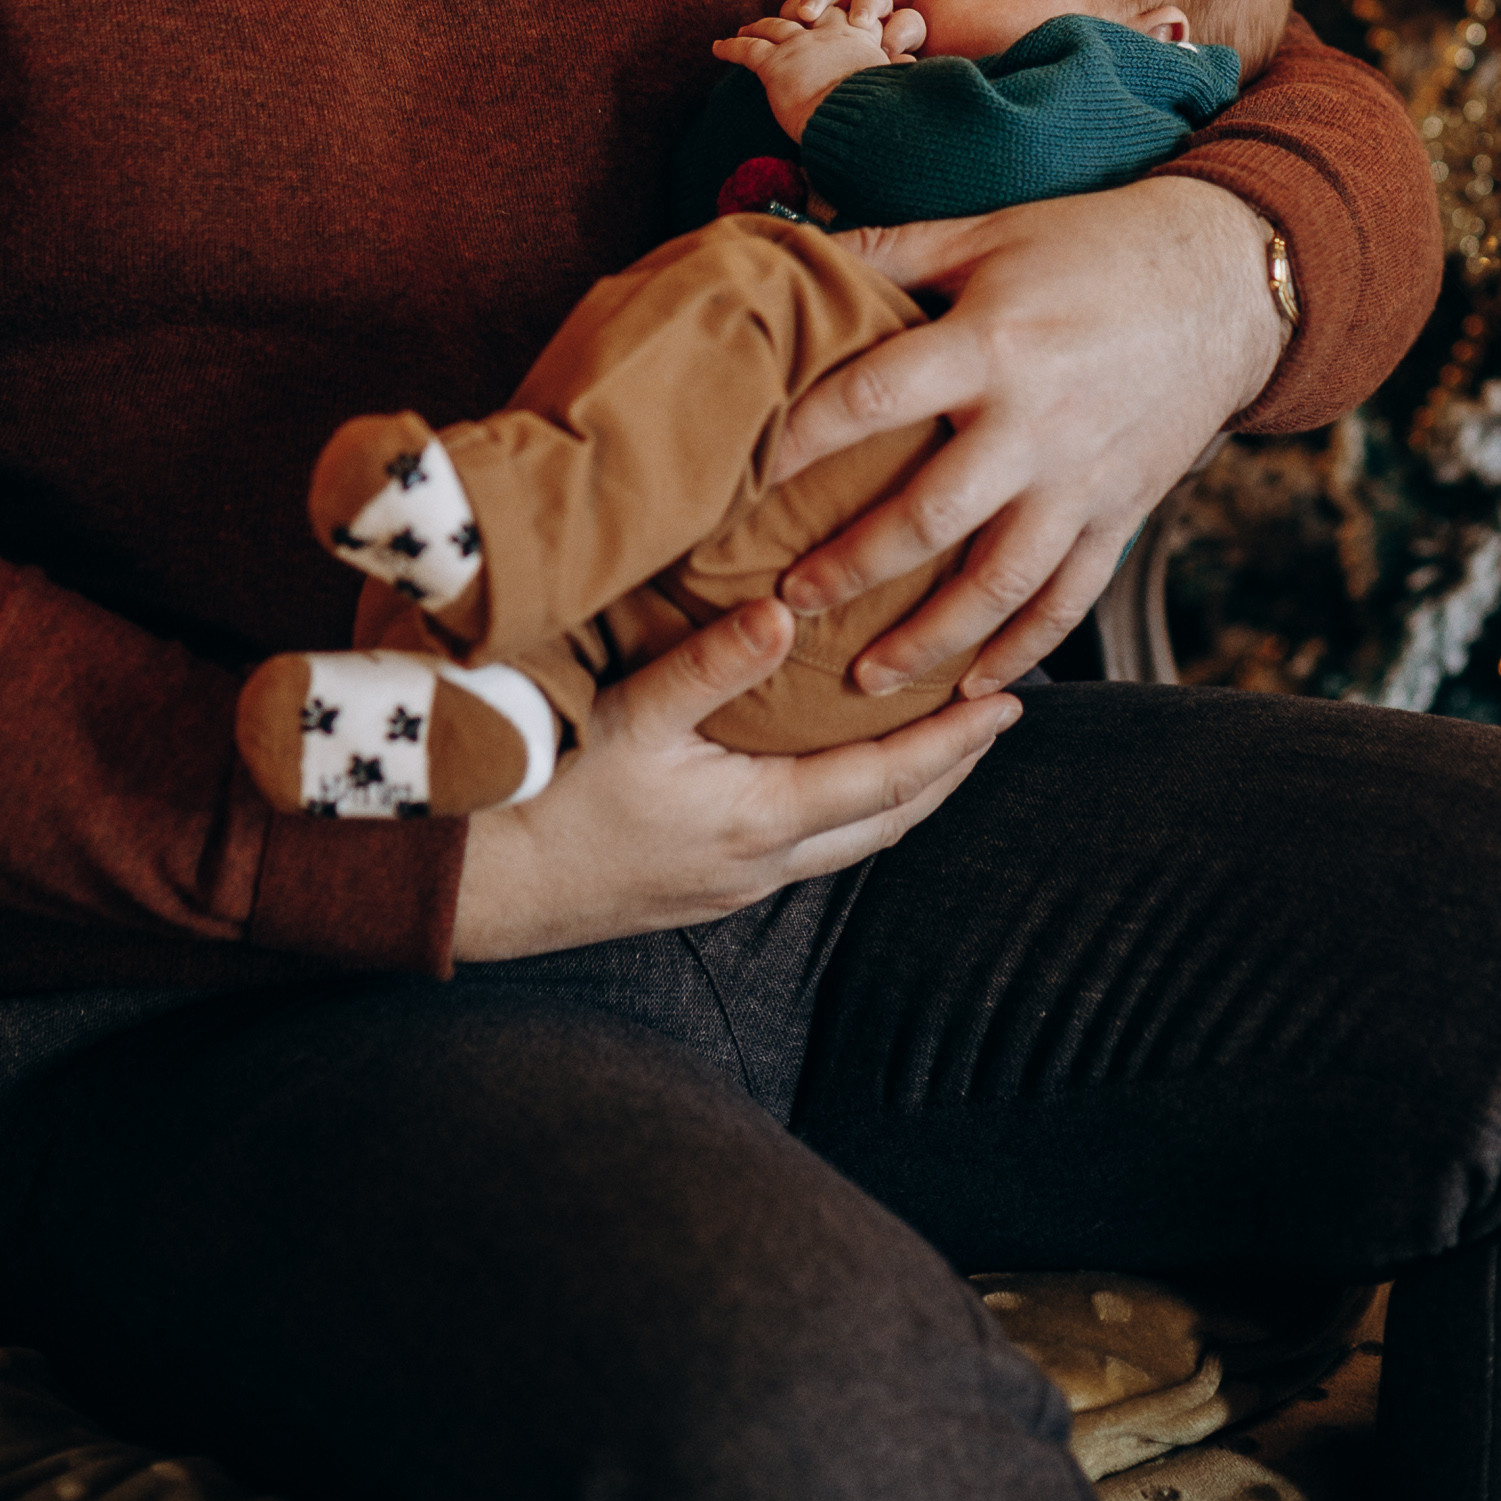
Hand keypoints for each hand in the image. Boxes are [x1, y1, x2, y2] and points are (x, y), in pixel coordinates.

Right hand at [448, 596, 1018, 961]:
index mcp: (761, 819)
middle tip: (995, 717)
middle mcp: (764, 862)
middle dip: (950, 769)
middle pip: (889, 819)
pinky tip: (835, 774)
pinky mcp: (709, 885)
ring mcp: (737, 882)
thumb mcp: (628, 720)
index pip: (890, 781)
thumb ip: (709, 665)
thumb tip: (786, 614)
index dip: (955, 742)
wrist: (490, 886)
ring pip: (851, 838)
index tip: (1009, 702)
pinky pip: (809, 845)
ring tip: (936, 741)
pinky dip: (849, 805)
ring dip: (903, 791)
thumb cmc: (550, 798)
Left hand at [712, 0, 927, 142]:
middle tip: (789, 15)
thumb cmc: (884, 109)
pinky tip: (717, 47)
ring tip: (746, 29)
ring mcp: (801, 44)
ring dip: (759, 25)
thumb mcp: (900, 84)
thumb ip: (900, 69)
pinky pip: (747, 49)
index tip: (837, 18)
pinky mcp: (776, 63)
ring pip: (775, 24)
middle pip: (814, 5)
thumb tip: (908, 63)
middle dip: (799, 6)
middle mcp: (831, 32)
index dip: (841, 11)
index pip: (853, 11)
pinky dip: (730, 47)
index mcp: (864, 38)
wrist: (861, 120)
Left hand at [771, 177, 1283, 695]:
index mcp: (989, 344)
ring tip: (863, 678)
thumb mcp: (987, 233)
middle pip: (927, 516)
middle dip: (850, 568)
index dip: (801, 440)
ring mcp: (1082, 481)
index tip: (738, 476)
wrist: (1224, 282)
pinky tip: (973, 686)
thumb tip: (788, 247)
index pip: (873, 398)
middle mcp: (1034, 423)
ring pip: (998, 584)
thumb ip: (890, 251)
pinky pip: (1068, 600)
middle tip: (783, 602)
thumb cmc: (1089, 248)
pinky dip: (1022, 650)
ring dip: (928, 639)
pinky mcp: (1121, 515)